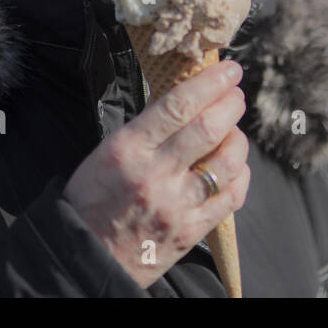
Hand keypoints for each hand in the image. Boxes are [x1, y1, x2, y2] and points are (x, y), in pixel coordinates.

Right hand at [62, 59, 250, 288]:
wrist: (87, 257)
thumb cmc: (94, 198)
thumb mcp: (108, 152)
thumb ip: (147, 128)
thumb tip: (186, 99)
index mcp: (128, 148)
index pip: (178, 105)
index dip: (211, 82)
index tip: (229, 70)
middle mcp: (155, 175)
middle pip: (209, 128)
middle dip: (231, 104)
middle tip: (235, 95)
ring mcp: (177, 205)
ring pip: (227, 161)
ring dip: (238, 139)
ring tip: (233, 131)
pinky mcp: (191, 231)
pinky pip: (232, 196)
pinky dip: (240, 175)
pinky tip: (234, 167)